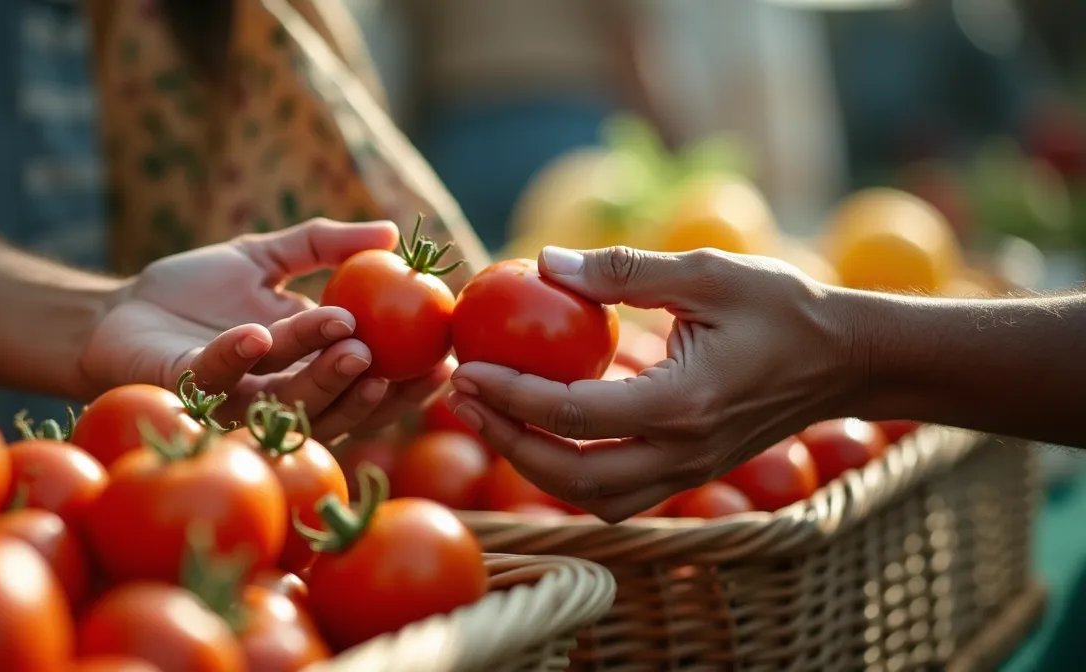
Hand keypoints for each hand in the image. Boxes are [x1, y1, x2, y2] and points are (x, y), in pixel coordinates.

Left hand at [80, 219, 450, 442]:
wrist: (115, 311)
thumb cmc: (191, 289)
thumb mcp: (266, 255)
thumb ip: (326, 243)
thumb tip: (391, 231)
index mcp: (303, 367)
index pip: (367, 382)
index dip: (407, 378)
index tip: (445, 358)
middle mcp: (276, 395)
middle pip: (337, 404)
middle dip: (372, 388)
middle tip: (400, 361)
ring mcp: (233, 401)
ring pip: (288, 401)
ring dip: (319, 375)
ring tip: (348, 341)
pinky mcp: (187, 394)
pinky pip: (216, 382)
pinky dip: (237, 358)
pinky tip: (256, 333)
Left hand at [446, 245, 857, 522]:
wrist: (849, 360)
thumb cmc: (783, 307)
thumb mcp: (706, 273)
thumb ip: (623, 271)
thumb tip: (544, 261)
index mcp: (682, 406)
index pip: (572, 415)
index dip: (509, 395)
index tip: (466, 368)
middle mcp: (682, 454)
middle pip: (571, 477)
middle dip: (505, 443)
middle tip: (461, 399)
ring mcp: (688, 473)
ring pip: (592, 499)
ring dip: (533, 466)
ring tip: (490, 417)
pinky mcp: (690, 472)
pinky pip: (616, 492)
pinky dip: (570, 471)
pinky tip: (541, 428)